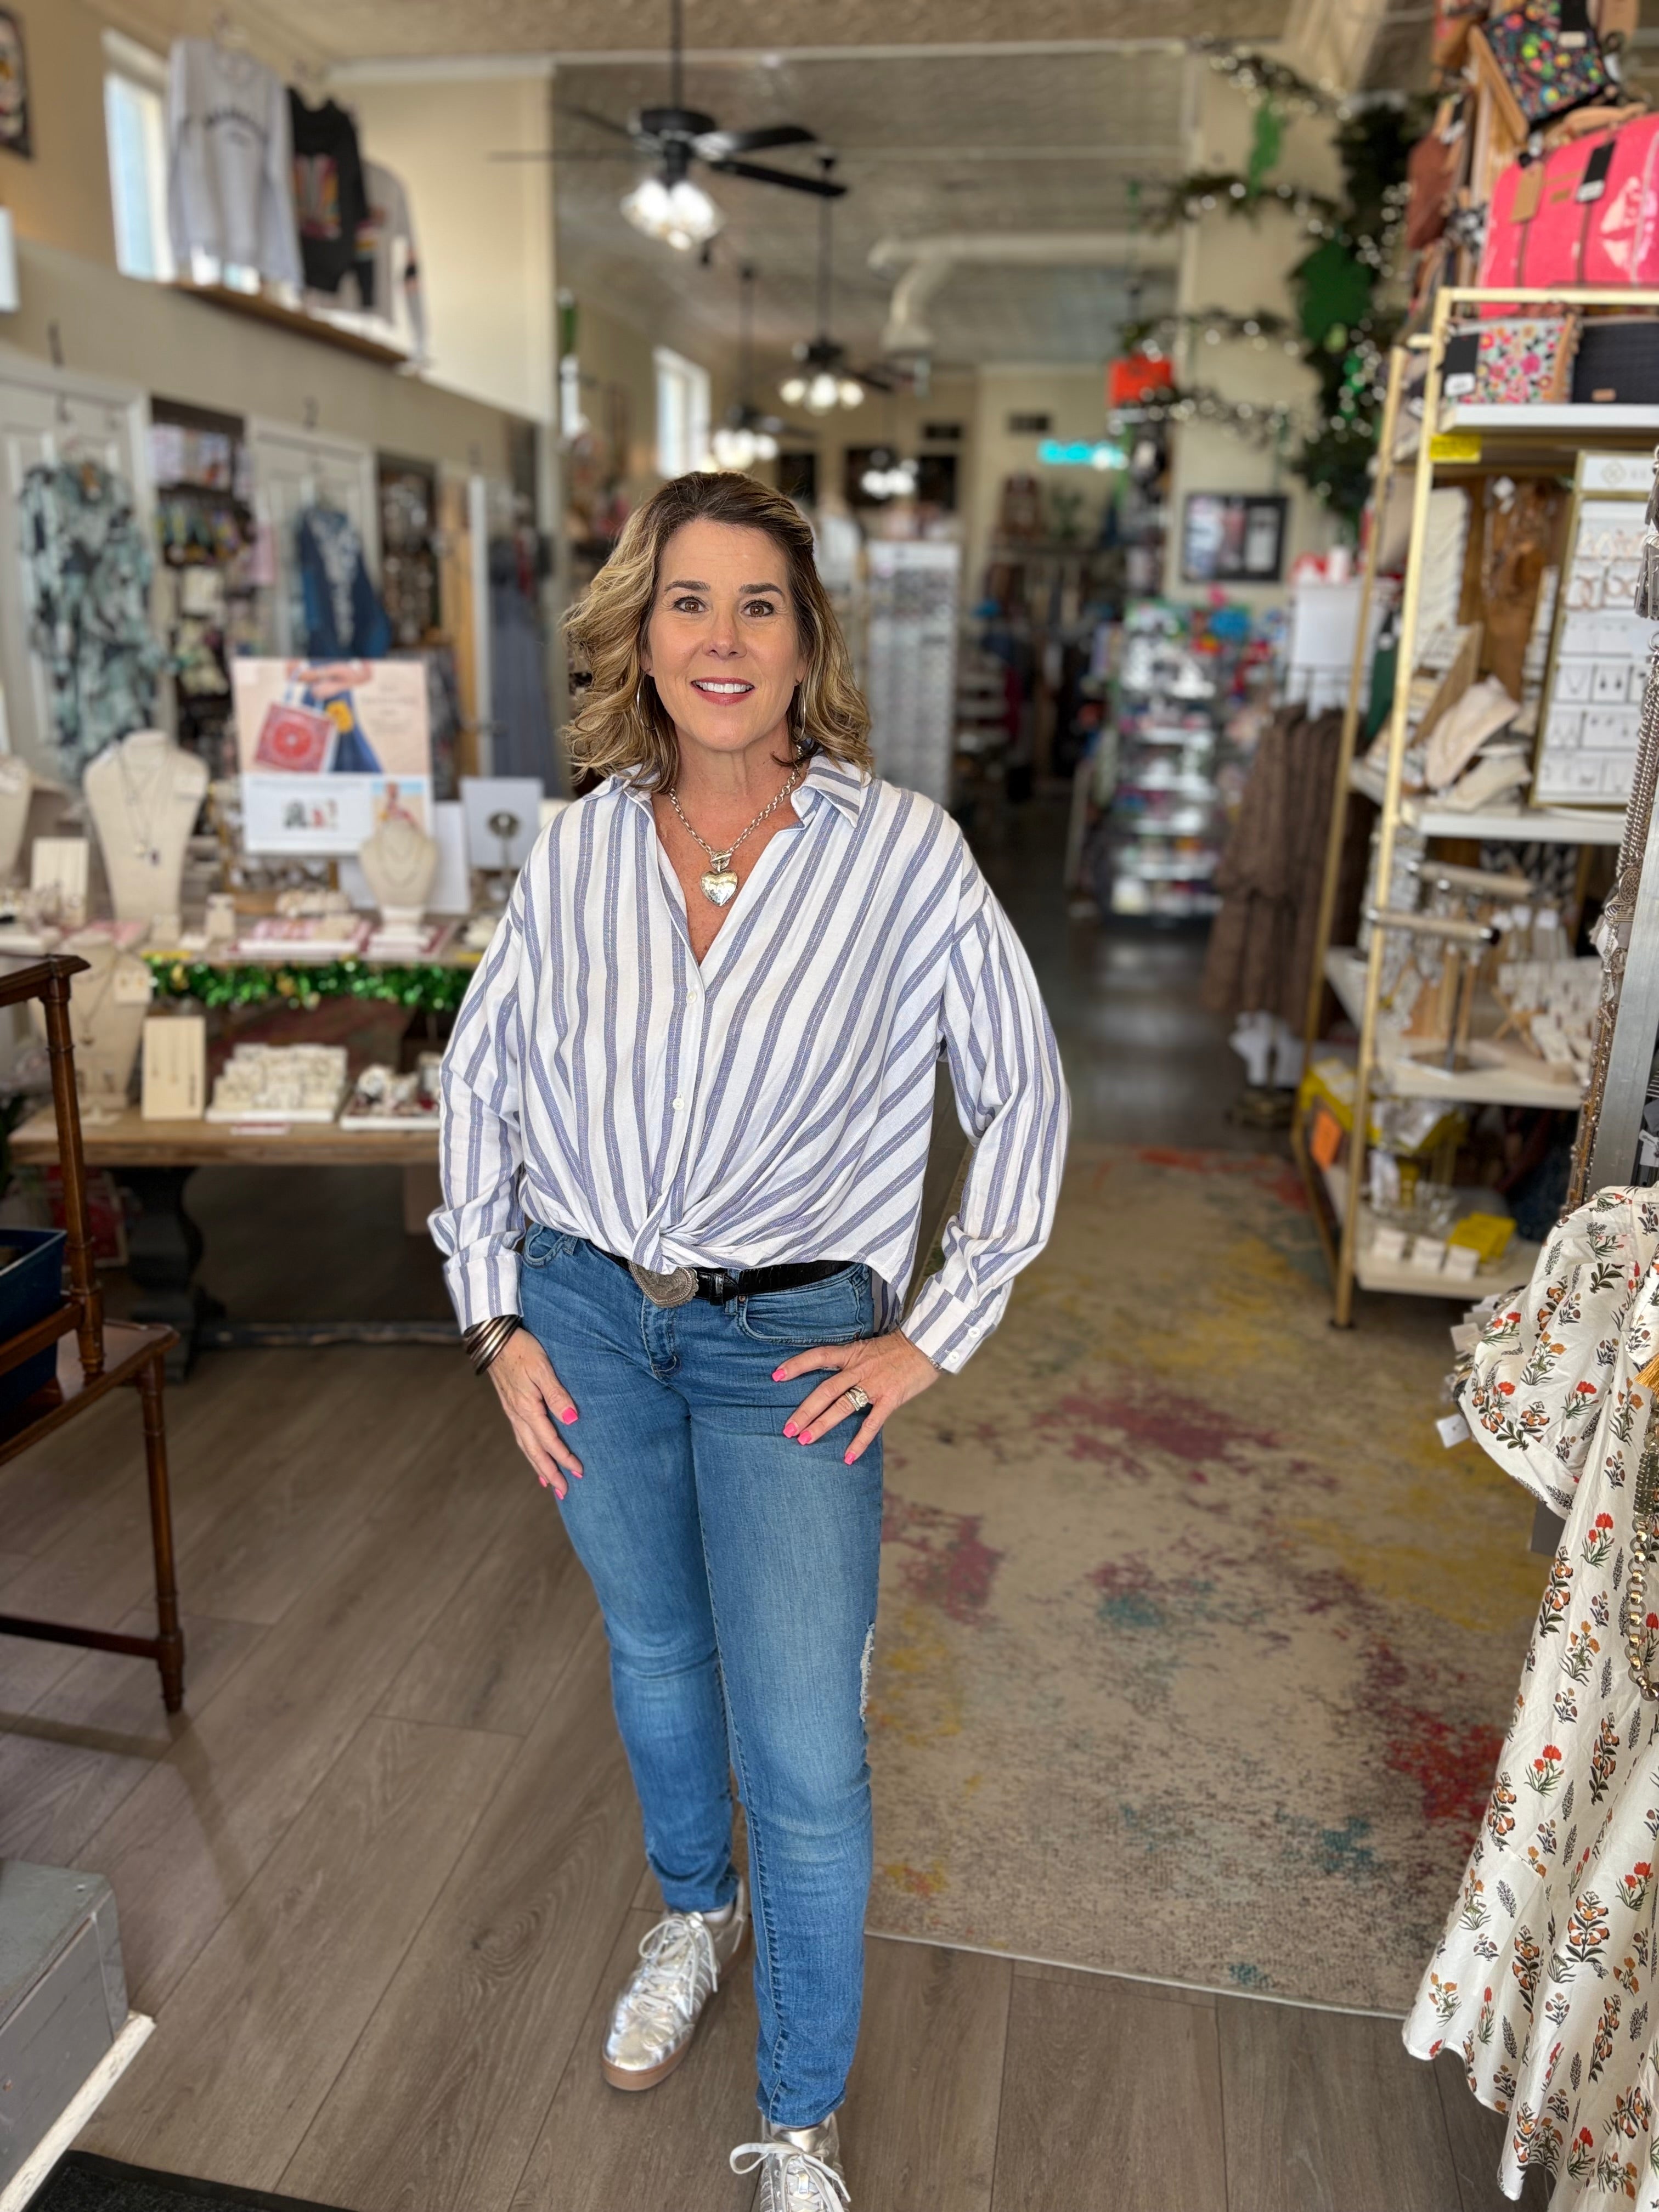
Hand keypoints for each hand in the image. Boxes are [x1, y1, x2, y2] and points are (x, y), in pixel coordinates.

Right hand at [488, 1329, 582, 1498]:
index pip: (550, 1441)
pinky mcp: (510, 1406)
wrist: (493, 1337)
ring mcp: (512, 1412)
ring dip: (538, 1466)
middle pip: (535, 1452)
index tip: (579, 1472)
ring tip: (549, 1484)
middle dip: (550, 1472)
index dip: (565, 1458)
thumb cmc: (521, 1348)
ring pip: (526, 1447)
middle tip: (564, 1492)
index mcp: (527, 1408)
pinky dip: (529, 1451)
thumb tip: (572, 1420)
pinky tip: (533, 1454)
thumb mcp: (542, 1368)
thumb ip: (557, 1394)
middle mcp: (518, 1415)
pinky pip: (520, 1436)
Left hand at [774, 1330, 939, 1464]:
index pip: (818, 1356)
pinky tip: (847, 1457)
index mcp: (852, 1354)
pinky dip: (859, 1441)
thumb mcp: (869, 1348)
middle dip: (804, 1411)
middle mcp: (858, 1369)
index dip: (796, 1365)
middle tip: (787, 1429)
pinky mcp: (890, 1399)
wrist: (929, 1344)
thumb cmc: (899, 1348)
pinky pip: (872, 1423)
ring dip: (821, 1425)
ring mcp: (874, 1385)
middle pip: (824, 1390)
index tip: (775, 1376)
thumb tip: (834, 1377)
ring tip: (803, 1441)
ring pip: (841, 1407)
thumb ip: (851, 1362)